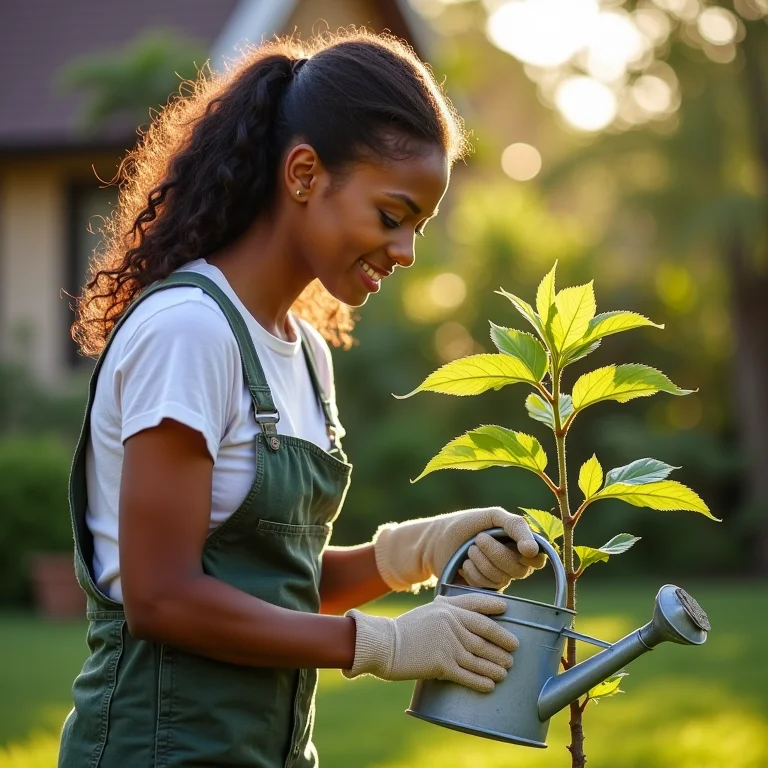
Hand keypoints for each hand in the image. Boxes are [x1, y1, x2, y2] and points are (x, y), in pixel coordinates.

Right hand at [342, 593, 517, 692]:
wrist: (383, 644)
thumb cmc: (404, 630)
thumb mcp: (427, 612)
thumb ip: (445, 610)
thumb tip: (461, 615)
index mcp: (446, 607)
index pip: (476, 604)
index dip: (492, 607)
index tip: (506, 610)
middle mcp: (451, 623)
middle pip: (485, 633)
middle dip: (502, 642)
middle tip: (514, 650)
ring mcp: (448, 644)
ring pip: (480, 656)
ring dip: (495, 665)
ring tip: (506, 671)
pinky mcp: (442, 664)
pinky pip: (467, 674)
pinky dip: (481, 681)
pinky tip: (490, 685)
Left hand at [373, 506, 545, 592]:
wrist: (436, 541)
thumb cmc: (464, 525)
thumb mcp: (492, 517)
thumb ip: (515, 525)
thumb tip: (534, 550)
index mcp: (519, 543)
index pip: (539, 556)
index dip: (532, 554)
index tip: (522, 549)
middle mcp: (514, 563)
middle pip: (519, 569)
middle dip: (495, 552)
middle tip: (478, 539)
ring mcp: (500, 579)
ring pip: (502, 578)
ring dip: (481, 561)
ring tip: (469, 550)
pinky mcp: (485, 591)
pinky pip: (487, 587)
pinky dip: (473, 572)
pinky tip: (465, 564)